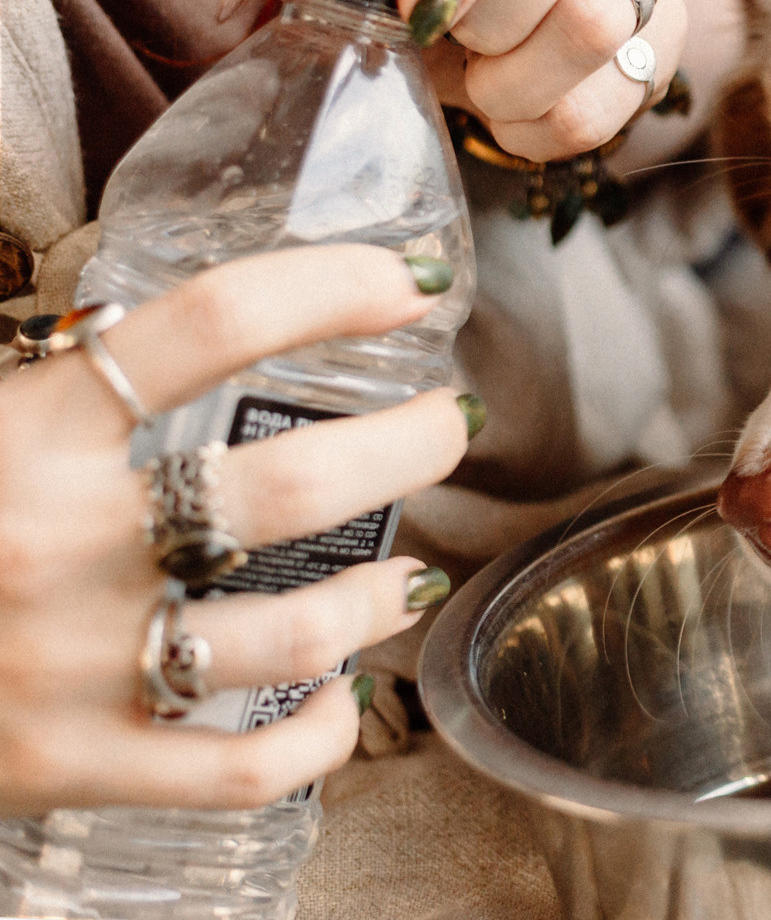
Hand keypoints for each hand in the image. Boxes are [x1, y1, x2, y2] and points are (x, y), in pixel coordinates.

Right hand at [0, 247, 472, 812]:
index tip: (410, 279)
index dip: (332, 287)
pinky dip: (319, 737)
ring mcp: (67, 664)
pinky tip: (340, 700)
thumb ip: (55, 372)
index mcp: (26, 428)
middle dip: (410, 444)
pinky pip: (240, 771)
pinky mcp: (64, 769)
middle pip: (292, 484)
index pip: (210, 323)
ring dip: (381, 594)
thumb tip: (171, 323)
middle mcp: (56, 540)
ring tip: (408, 572)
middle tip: (448, 422)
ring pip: (295, 631)